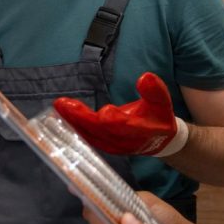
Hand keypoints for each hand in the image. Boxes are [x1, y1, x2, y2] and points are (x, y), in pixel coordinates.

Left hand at [53, 72, 186, 154]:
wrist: (158, 141)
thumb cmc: (158, 117)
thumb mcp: (163, 102)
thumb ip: (155, 90)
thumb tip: (145, 77)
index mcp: (140, 130)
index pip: (123, 126)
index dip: (113, 120)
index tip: (104, 111)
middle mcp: (123, 141)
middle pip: (99, 131)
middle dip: (81, 118)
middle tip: (63, 104)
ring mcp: (112, 146)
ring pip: (89, 135)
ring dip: (73, 121)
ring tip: (60, 106)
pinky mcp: (103, 145)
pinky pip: (86, 137)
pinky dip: (74, 126)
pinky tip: (62, 114)